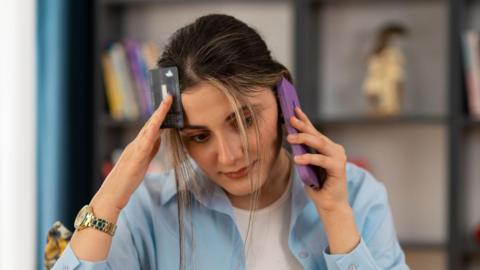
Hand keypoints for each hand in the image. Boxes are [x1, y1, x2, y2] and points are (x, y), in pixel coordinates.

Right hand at [91, 95, 172, 211]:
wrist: (110, 196)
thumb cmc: (126, 183)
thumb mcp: (142, 164)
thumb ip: (150, 151)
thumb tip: (159, 139)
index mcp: (138, 147)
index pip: (151, 128)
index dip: (160, 116)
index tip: (168, 103)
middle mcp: (135, 145)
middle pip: (150, 124)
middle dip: (160, 110)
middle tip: (169, 97)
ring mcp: (134, 151)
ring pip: (148, 129)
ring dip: (158, 116)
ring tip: (167, 103)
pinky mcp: (134, 160)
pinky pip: (145, 143)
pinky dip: (152, 132)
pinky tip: (158, 125)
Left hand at [286, 107, 348, 213]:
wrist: (329, 205)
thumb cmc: (317, 186)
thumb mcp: (306, 166)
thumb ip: (303, 152)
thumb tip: (290, 138)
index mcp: (327, 147)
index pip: (314, 131)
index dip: (305, 120)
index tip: (294, 109)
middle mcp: (335, 149)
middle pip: (316, 134)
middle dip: (302, 126)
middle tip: (290, 119)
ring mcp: (338, 157)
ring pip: (319, 144)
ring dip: (303, 139)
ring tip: (290, 138)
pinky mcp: (339, 167)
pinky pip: (321, 160)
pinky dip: (309, 158)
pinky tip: (297, 159)